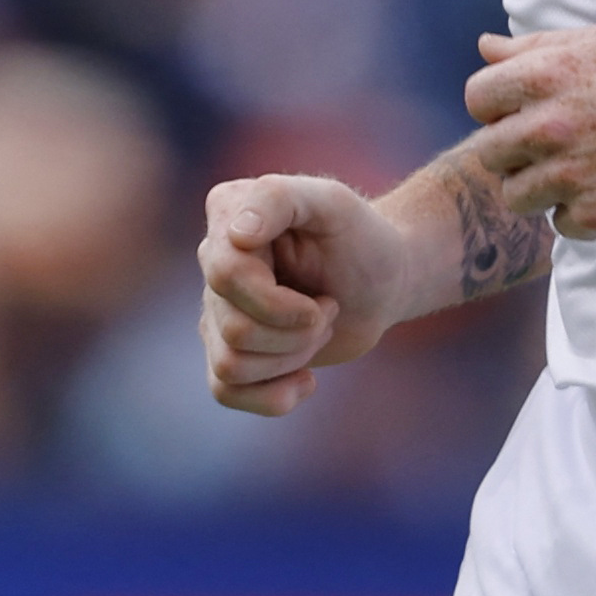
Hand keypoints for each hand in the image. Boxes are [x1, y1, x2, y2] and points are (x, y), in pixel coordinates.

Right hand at [195, 174, 420, 416]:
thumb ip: (280, 199)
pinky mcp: (228, 347)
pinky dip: (272, 396)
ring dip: (292, 357)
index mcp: (227, 212)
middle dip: (298, 332)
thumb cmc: (360, 237)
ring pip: (230, 365)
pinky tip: (305, 380)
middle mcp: (212, 258)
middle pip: (234, 329)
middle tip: (328, 308)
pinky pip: (225, 391)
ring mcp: (215, 306)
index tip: (325, 296)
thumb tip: (235, 236)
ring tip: (319, 327)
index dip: (277, 303)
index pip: (226, 275)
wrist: (382, 282)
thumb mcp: (333, 205)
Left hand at [462, 26, 595, 239]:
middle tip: (551, 144)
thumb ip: (535, 48)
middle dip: (514, 149)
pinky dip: (579, 212)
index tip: (519, 111)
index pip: (477, 98)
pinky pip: (560, 224)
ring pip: (518, 196)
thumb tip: (486, 47)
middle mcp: (551, 128)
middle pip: (490, 154)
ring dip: (541, 186)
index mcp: (547, 76)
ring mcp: (572, 177)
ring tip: (579, 169)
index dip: (497, 104)